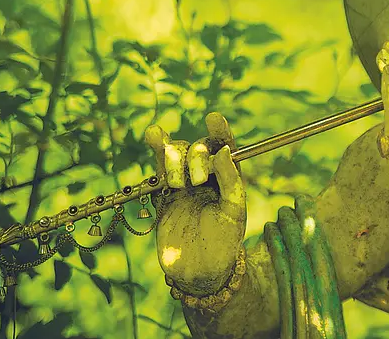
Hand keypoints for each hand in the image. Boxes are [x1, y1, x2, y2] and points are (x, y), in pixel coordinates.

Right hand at [144, 113, 245, 296]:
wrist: (198, 271)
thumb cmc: (224, 242)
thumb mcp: (234, 212)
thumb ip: (231, 181)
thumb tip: (224, 151)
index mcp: (228, 177)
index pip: (225, 145)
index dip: (220, 129)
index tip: (213, 117)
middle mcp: (207, 175)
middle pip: (198, 147)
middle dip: (197, 157)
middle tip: (199, 182)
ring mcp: (184, 181)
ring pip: (177, 152)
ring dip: (176, 159)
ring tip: (179, 184)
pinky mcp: (163, 190)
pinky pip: (159, 164)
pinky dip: (157, 146)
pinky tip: (153, 135)